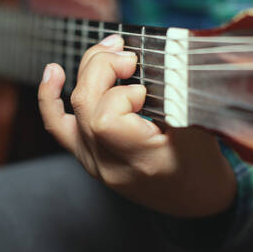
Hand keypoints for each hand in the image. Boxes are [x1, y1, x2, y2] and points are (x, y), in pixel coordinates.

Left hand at [38, 35, 235, 216]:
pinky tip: (53, 72)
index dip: (122, 93)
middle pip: (85, 105)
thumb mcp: (202, 130)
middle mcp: (110, 165)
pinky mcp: (85, 155)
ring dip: (88, 71)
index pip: (105, 120)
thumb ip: (179, 96)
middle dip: (103, 67)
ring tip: (110, 52)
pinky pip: (57, 126)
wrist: (190, 199)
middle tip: (130, 58)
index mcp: (142, 161)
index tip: (146, 90)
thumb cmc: (200, 164)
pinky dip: (50, 97)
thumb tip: (165, 53)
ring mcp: (93, 162)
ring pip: (72, 108)